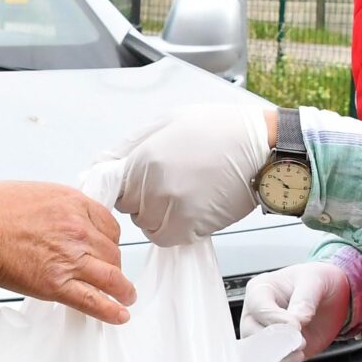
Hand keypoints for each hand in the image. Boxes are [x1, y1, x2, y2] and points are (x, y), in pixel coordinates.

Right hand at [0, 181, 135, 323]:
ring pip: (111, 277)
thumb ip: (58, 208)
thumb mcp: (36, 193)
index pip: (109, 225)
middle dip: (112, 264)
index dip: (110, 239)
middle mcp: (78, 230)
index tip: (107, 247)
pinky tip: (120, 314)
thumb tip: (62, 221)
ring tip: (126, 296)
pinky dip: (110, 310)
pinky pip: (93, 300)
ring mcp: (70, 259)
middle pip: (111, 252)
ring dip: (122, 289)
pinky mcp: (57, 285)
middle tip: (110, 272)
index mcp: (74, 204)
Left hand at [107, 102, 272, 246]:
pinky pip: (167, 238)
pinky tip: (191, 211)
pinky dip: (175, 230)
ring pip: (148, 226)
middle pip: (132, 208)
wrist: (261, 146)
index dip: (133, 186)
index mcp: (145, 157)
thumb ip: (130, 145)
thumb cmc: (220, 130)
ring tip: (185, 196)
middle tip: (173, 185)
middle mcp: (154, 184)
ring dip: (160, 217)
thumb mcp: (168, 122)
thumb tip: (100, 164)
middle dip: (147, 201)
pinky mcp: (192, 225)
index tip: (149, 181)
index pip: (118, 188)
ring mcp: (173, 207)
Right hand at [239, 261, 349, 361]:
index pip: (258, 308)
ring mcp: (261, 334)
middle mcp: (254, 313)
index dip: (276, 320)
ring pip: (254, 355)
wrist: (328, 299)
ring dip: (277, 360)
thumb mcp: (315, 280)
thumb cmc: (316, 282)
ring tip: (300, 354)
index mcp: (260, 290)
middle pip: (251, 334)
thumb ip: (306, 298)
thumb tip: (299, 318)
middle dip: (277, 343)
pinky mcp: (271, 352)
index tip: (298, 325)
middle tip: (301, 342)